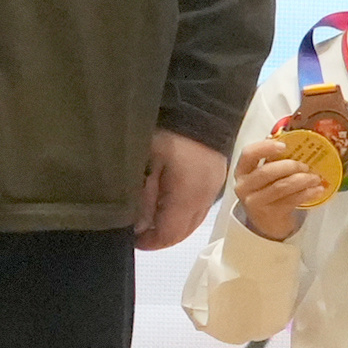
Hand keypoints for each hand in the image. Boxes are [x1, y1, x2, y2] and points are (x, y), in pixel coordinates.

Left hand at [136, 128, 228, 250]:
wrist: (201, 105)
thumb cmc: (168, 133)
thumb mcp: (147, 162)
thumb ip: (143, 196)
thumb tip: (139, 226)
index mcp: (188, 196)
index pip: (169, 234)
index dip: (149, 242)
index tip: (131, 239)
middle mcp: (205, 198)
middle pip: (183, 232)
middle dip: (160, 236)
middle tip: (139, 231)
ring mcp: (213, 189)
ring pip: (193, 221)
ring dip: (173, 225)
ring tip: (151, 217)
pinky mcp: (216, 179)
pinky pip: (199, 207)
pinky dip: (183, 212)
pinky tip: (168, 202)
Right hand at [229, 133, 332, 242]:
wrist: (267, 222)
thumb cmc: (267, 191)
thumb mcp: (264, 175)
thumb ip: (272, 159)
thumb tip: (292, 138)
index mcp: (242, 171)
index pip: (248, 154)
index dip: (265, 147)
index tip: (284, 145)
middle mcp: (244, 186)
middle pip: (266, 172)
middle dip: (289, 166)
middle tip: (305, 165)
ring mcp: (255, 202)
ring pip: (280, 187)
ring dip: (302, 180)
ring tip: (315, 177)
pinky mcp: (270, 214)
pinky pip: (291, 201)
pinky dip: (306, 193)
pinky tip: (317, 190)